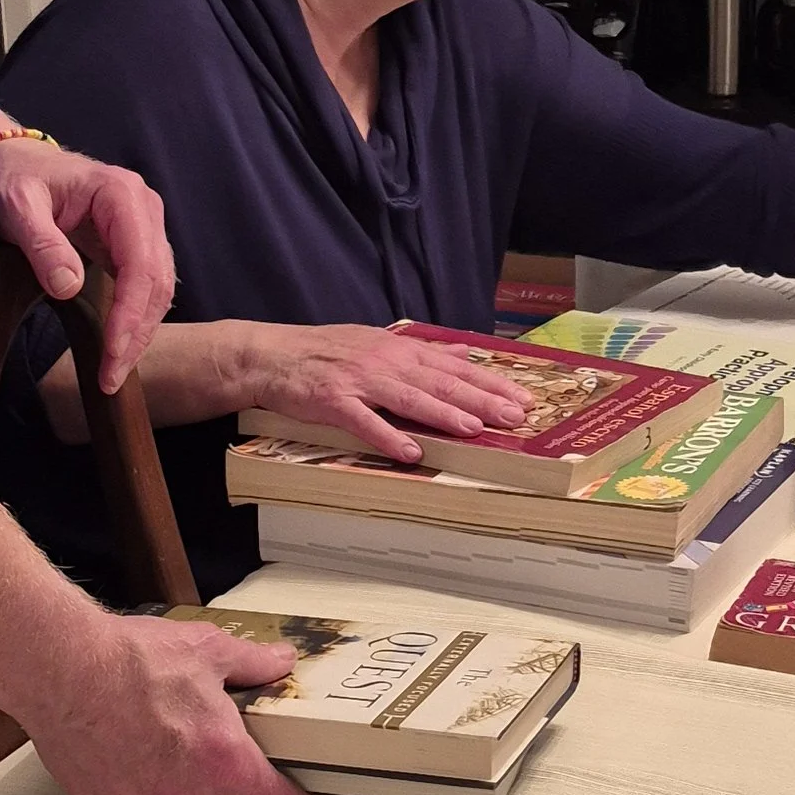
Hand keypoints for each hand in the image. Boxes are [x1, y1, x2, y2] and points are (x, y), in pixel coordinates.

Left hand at [0, 132, 174, 390]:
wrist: (16, 162)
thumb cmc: (15, 178)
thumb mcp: (17, 206)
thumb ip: (42, 244)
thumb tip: (67, 286)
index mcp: (121, 193)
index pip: (140, 264)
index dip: (129, 314)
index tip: (112, 353)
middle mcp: (144, 207)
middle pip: (157, 281)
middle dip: (137, 333)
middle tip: (110, 377)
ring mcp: (145, 225)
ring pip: (159, 288)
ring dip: (140, 332)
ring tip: (114, 371)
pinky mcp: (136, 242)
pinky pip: (147, 286)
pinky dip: (136, 319)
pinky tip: (119, 346)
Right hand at [19, 612, 310, 794]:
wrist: (59, 666)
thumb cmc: (129, 658)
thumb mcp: (206, 648)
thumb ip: (254, 664)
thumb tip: (280, 665)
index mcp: (224, 759)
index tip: (284, 791)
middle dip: (230, 789)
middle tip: (211, 749)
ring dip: (181, 791)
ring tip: (161, 742)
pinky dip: (137, 792)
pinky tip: (125, 753)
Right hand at [226, 321, 531, 463]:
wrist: (272, 355)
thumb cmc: (327, 352)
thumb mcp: (378, 341)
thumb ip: (422, 350)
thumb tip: (464, 351)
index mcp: (399, 349)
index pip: (454, 367)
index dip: (490, 383)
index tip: (522, 397)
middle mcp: (385, 362)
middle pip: (440, 382)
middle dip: (481, 399)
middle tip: (514, 416)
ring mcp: (360, 382)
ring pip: (409, 399)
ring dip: (443, 414)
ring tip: (474, 428)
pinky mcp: (334, 402)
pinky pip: (364, 422)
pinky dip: (387, 437)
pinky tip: (410, 452)